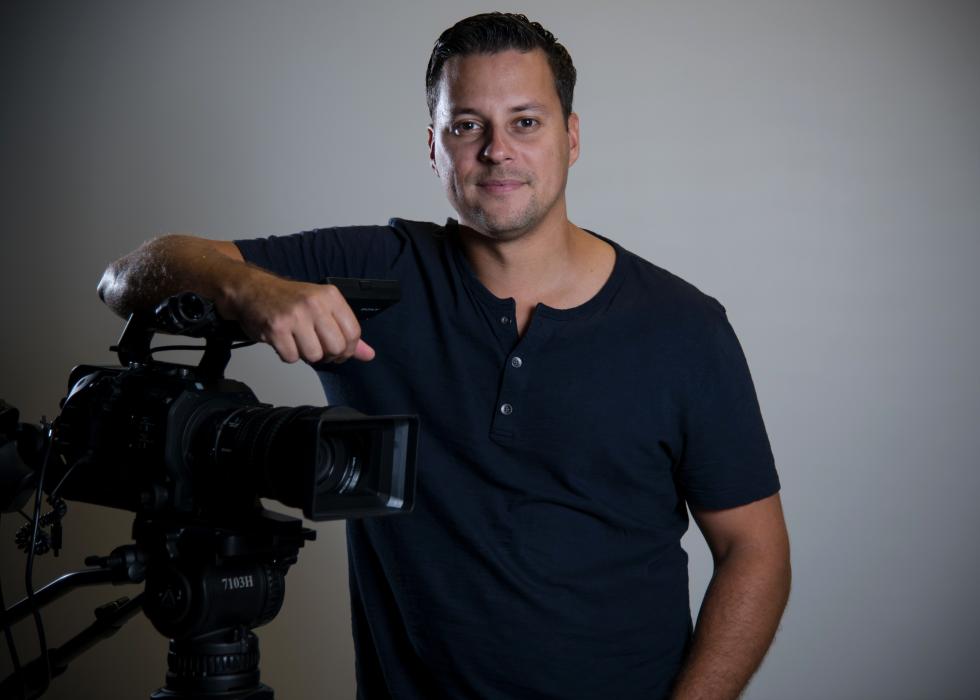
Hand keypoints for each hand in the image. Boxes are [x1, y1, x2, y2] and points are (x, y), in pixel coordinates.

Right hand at [227, 273, 375, 363]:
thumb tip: (369, 355)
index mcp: (330, 297)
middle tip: (317, 347)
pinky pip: (292, 358)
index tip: (338, 350)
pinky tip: (284, 341)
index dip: (348, 349)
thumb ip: (346, 332)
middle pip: (337, 347)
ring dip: (306, 355)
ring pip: (315, 356)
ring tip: (298, 342)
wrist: (251, 289)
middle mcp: (314, 304)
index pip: (354, 333)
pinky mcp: (276, 328)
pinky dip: (288, 355)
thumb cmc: (288, 300)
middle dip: (328, 355)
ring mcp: (295, 316)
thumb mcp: (322, 308)